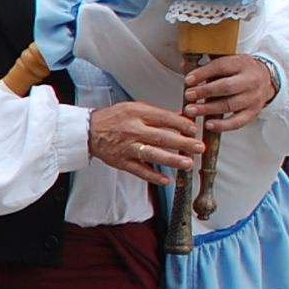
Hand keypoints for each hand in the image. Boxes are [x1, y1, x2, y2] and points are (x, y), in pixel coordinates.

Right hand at [88, 101, 203, 185]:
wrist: (88, 131)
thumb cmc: (114, 118)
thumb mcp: (135, 108)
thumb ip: (158, 114)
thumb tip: (183, 118)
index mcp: (136, 114)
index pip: (164, 118)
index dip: (181, 124)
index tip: (194, 130)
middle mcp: (132, 130)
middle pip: (161, 137)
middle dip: (182, 143)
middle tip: (199, 147)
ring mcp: (126, 147)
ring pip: (151, 155)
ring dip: (171, 160)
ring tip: (187, 164)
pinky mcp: (121, 161)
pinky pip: (138, 170)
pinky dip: (152, 176)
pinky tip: (166, 180)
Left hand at [183, 53, 274, 132]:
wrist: (266, 79)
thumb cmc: (239, 71)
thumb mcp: (227, 61)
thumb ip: (206, 64)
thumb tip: (183, 65)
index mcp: (242, 63)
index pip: (222, 66)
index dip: (203, 73)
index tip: (188, 80)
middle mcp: (251, 80)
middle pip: (226, 87)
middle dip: (205, 91)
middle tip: (188, 95)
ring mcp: (254, 98)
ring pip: (230, 105)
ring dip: (208, 109)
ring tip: (191, 110)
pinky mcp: (253, 112)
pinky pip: (238, 121)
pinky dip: (223, 125)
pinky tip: (208, 125)